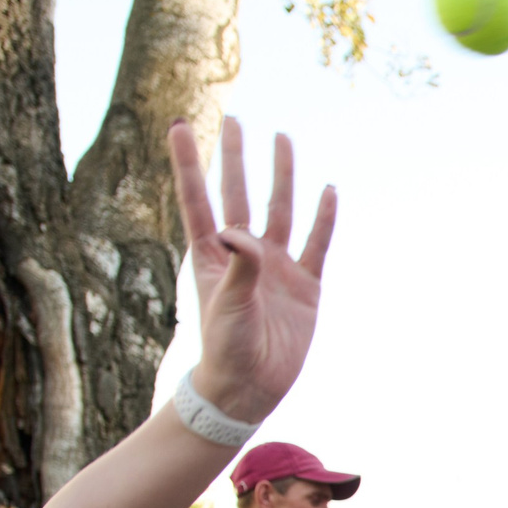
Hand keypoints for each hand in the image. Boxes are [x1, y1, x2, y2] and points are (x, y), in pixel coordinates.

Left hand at [170, 117, 335, 421]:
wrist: (250, 388)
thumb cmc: (226, 348)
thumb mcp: (227, 306)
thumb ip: (237, 265)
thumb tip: (236, 229)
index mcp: (213, 255)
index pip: (199, 198)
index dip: (190, 163)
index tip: (180, 125)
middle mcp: (244, 255)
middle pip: (239, 194)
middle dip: (237, 157)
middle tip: (234, 119)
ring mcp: (276, 268)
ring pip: (280, 210)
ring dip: (280, 176)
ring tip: (282, 140)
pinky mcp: (305, 286)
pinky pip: (316, 244)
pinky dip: (323, 219)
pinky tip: (327, 191)